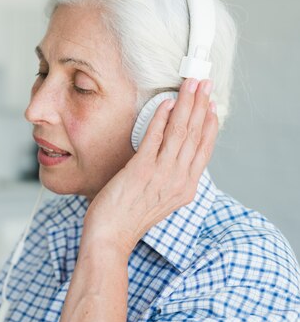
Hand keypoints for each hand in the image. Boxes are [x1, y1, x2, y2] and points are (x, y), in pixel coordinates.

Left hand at [82, 78, 217, 254]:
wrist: (110, 237)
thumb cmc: (128, 217)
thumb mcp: (159, 199)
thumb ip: (169, 177)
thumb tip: (170, 154)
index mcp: (186, 188)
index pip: (205, 149)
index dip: (209, 124)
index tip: (211, 104)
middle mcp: (179, 180)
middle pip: (196, 135)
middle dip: (201, 105)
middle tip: (204, 83)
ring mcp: (161, 175)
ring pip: (180, 132)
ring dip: (186, 104)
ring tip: (190, 85)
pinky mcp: (141, 170)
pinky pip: (155, 138)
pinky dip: (161, 118)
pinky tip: (165, 104)